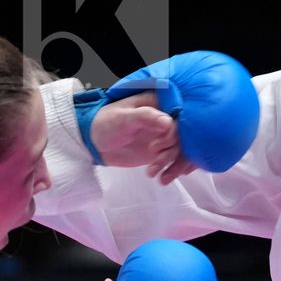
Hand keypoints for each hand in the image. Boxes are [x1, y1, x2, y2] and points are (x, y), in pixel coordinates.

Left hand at [74, 51, 258, 175]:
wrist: (94, 142)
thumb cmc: (105, 123)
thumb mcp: (123, 118)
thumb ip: (145, 117)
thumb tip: (168, 122)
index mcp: (159, 103)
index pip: (180, 116)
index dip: (174, 133)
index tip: (159, 145)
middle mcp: (165, 118)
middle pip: (185, 135)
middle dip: (174, 152)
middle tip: (156, 160)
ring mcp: (164, 135)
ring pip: (183, 150)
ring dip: (173, 165)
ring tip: (154, 173)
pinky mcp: (162, 150)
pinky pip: (177, 159)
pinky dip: (175, 170)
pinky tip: (165, 177)